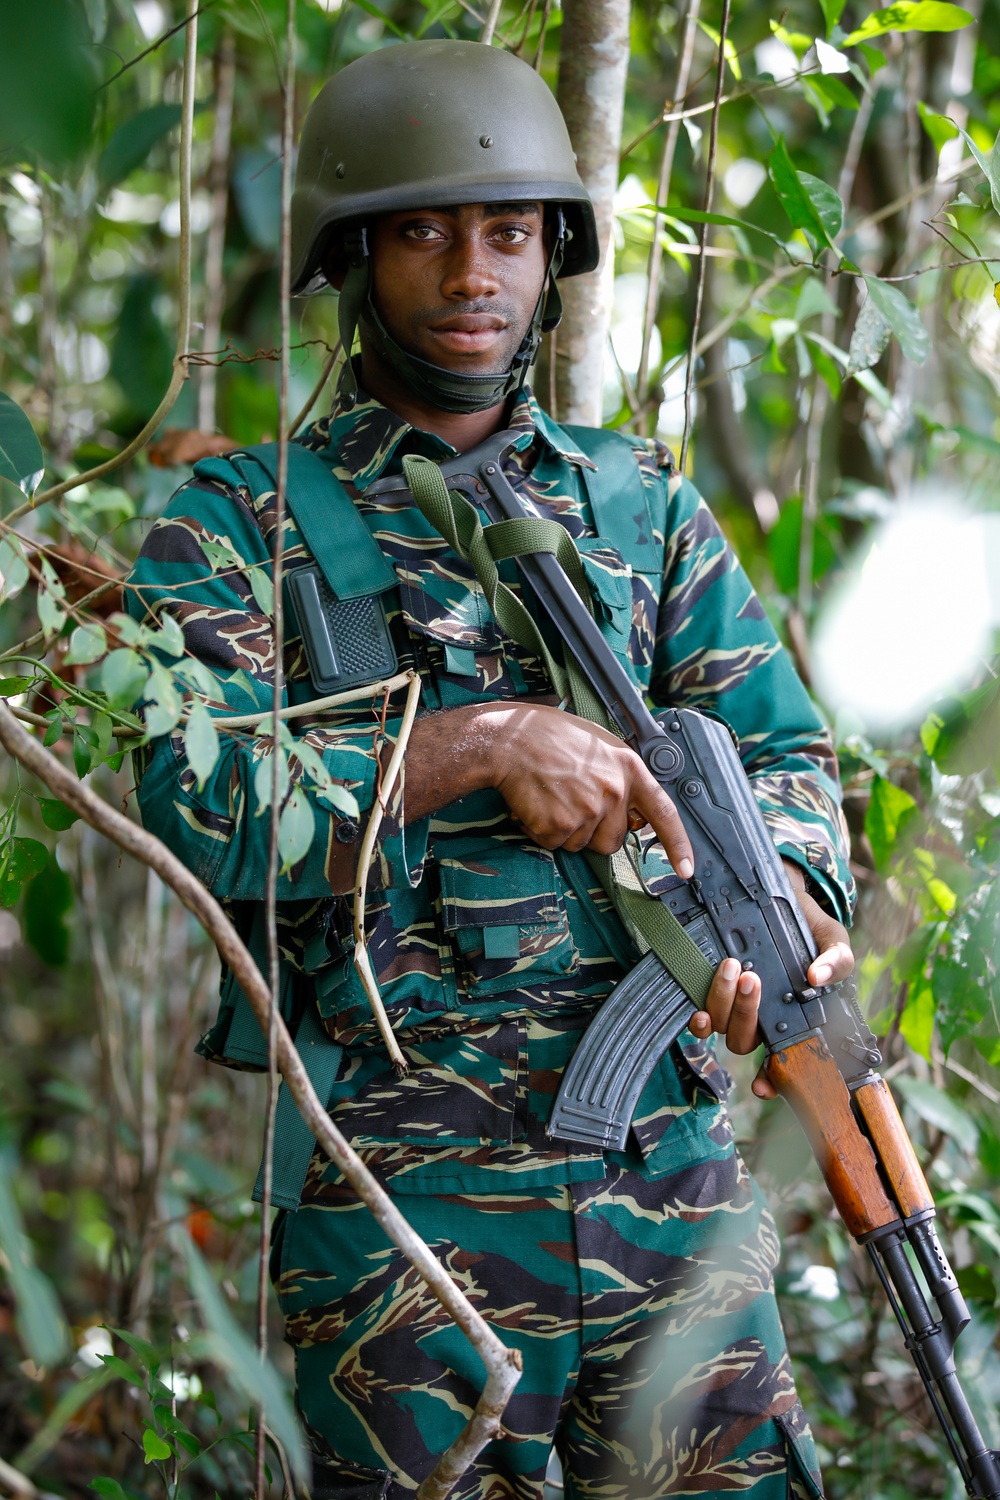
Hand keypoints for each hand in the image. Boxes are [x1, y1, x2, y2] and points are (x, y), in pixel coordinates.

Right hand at [486, 702, 694, 877]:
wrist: (510, 741)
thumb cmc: (549, 736)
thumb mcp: (599, 745)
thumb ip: (620, 776)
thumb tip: (633, 809)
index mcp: (628, 769)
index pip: (664, 813)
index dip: (677, 845)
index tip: (686, 869)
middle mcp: (614, 792)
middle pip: (613, 840)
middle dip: (593, 831)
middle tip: (572, 802)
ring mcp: (587, 811)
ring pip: (581, 844)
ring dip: (564, 829)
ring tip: (551, 796)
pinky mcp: (559, 826)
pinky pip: (555, 844)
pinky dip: (541, 831)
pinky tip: (536, 804)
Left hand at [688, 859, 853, 1099]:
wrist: (779, 895)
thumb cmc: (808, 926)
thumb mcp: (832, 940)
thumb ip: (837, 961)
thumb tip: (817, 977)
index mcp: (792, 1017)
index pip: (782, 1060)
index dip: (771, 1081)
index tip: (763, 1087)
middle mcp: (760, 1018)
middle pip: (745, 1040)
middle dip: (746, 1015)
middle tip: (752, 979)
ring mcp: (733, 1006)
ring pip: (722, 1027)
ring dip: (723, 1004)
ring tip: (732, 968)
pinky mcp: (711, 989)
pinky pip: (701, 1015)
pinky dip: (699, 1015)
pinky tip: (699, 1006)